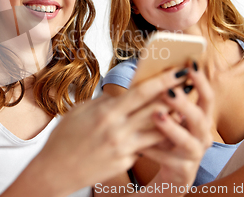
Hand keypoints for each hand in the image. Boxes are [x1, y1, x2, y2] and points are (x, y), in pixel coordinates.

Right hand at [10, 67, 191, 195]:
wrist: (54, 171)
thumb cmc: (64, 138)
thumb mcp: (80, 112)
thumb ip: (105, 102)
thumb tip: (125, 92)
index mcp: (106, 113)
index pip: (141, 93)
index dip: (163, 81)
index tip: (178, 71)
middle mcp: (118, 130)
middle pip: (155, 109)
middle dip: (175, 96)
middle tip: (189, 85)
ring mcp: (123, 149)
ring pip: (157, 130)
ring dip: (172, 117)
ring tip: (182, 107)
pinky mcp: (124, 162)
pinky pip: (144, 147)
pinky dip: (153, 137)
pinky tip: (162, 130)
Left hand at [143, 63, 213, 186]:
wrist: (172, 173)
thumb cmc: (168, 138)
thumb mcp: (171, 118)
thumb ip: (165, 101)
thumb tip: (151, 72)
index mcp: (202, 119)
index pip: (207, 98)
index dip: (201, 82)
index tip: (190, 65)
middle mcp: (203, 136)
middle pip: (199, 118)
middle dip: (184, 104)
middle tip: (169, 91)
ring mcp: (194, 155)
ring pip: (187, 142)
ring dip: (171, 128)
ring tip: (156, 115)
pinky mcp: (183, 171)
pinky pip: (167, 159)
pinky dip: (153, 150)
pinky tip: (140, 143)